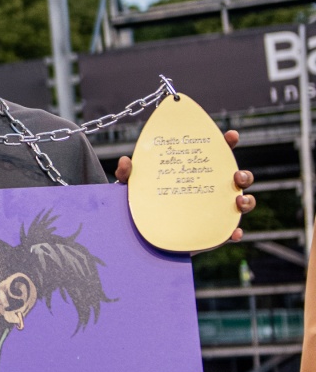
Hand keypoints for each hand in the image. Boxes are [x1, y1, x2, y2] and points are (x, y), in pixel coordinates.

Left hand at [116, 130, 254, 240]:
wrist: (141, 236)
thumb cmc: (141, 204)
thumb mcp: (133, 187)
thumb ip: (128, 174)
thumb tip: (125, 162)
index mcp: (193, 171)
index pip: (215, 153)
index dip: (226, 142)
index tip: (231, 136)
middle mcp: (208, 189)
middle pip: (236, 178)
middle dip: (244, 175)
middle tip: (236, 176)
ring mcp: (213, 211)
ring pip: (239, 203)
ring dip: (246, 201)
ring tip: (238, 201)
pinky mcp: (211, 232)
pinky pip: (228, 232)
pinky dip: (234, 233)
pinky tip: (234, 233)